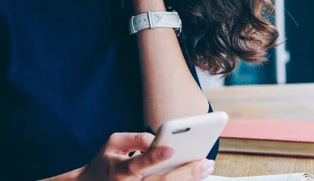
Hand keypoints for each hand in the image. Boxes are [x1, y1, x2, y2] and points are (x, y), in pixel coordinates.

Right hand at [76, 132, 213, 180]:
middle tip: (205, 162)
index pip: (137, 164)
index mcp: (119, 171)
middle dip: (185, 173)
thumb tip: (155, 139)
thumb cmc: (106, 163)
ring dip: (189, 180)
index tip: (170, 149)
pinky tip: (197, 176)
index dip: (154, 156)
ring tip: (206, 168)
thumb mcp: (112, 143)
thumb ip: (133, 138)